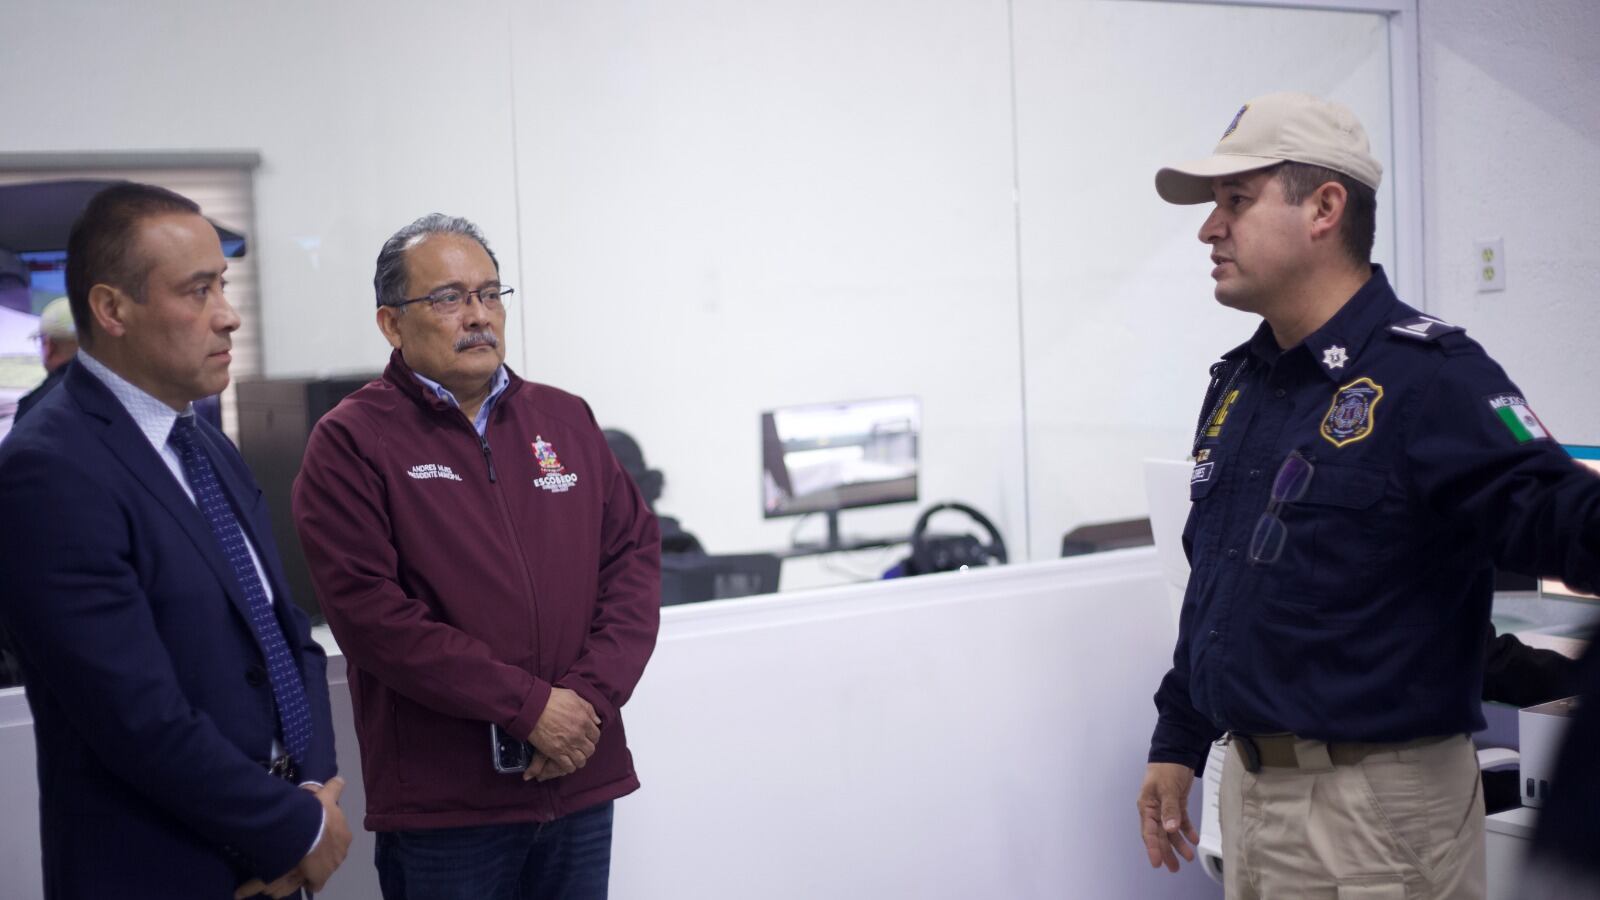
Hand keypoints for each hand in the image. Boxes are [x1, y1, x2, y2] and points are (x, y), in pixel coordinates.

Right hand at [235, 777, 351, 897]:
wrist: (309, 831)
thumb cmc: (318, 814)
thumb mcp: (327, 797)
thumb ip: (334, 788)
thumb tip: (341, 779)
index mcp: (345, 835)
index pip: (336, 837)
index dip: (325, 836)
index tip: (315, 834)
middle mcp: (341, 852)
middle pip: (331, 853)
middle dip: (321, 852)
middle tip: (306, 848)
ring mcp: (332, 866)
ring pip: (324, 868)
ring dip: (315, 865)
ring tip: (301, 861)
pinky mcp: (321, 877)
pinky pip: (316, 883)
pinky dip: (310, 881)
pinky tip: (301, 878)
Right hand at [527, 688, 600, 775]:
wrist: (532, 707)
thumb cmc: (551, 699)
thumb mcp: (573, 697)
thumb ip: (588, 709)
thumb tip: (597, 721)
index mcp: (584, 721)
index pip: (596, 736)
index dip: (592, 737)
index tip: (587, 737)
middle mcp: (578, 735)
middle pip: (590, 750)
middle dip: (586, 749)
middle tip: (580, 747)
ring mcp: (567, 745)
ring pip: (581, 760)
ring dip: (579, 759)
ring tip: (574, 756)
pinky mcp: (555, 753)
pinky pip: (568, 766)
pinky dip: (569, 766)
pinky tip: (566, 762)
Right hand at [1137, 762, 1198, 872]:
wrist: (1176, 752)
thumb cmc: (1166, 768)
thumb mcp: (1167, 788)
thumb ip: (1169, 810)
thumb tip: (1170, 830)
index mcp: (1147, 807)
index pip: (1149, 832)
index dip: (1153, 848)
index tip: (1157, 863)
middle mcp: (1154, 810)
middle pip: (1160, 835)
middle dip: (1166, 851)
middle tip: (1174, 868)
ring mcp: (1165, 808)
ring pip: (1171, 831)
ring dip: (1178, 844)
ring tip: (1188, 857)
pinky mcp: (1176, 804)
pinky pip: (1181, 821)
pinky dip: (1187, 830)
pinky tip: (1194, 839)